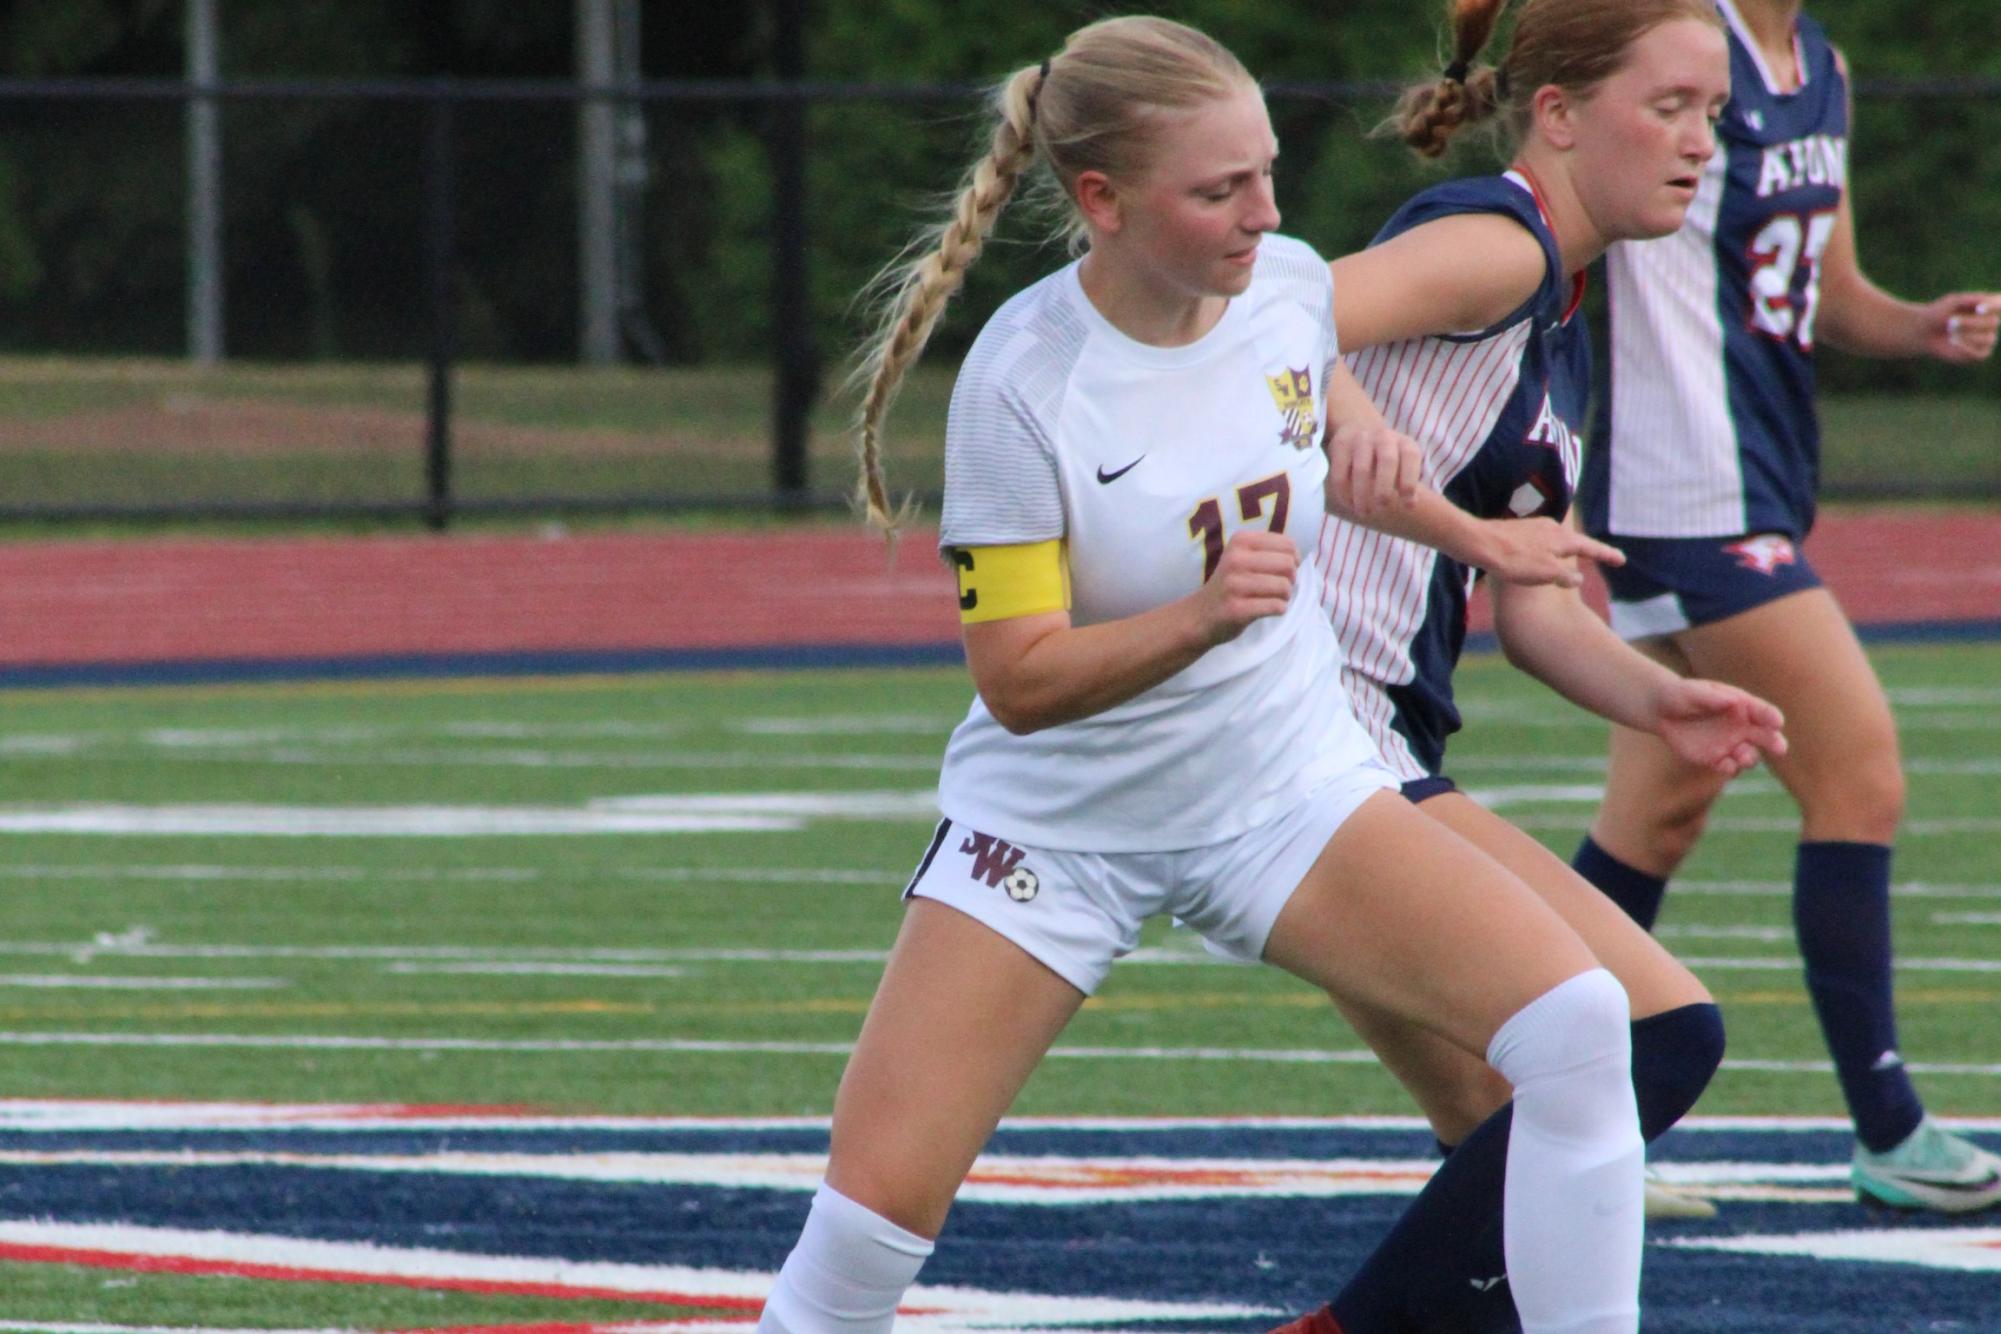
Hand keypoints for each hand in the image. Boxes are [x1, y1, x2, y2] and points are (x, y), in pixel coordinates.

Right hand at [1193, 529, 1296, 645]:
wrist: (1200, 615)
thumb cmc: (1232, 584)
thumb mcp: (1243, 556)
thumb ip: (1269, 551)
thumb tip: (1300, 557)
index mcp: (1240, 541)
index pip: (1288, 545)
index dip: (1294, 559)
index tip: (1282, 571)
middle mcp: (1235, 559)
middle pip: (1288, 565)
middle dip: (1291, 579)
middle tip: (1278, 587)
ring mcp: (1234, 585)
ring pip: (1284, 587)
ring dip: (1284, 597)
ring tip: (1270, 598)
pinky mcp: (1237, 609)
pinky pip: (1276, 607)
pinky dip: (1278, 610)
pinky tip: (1265, 609)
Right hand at [1325, 422, 1422, 518]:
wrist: (1358, 429)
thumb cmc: (1386, 458)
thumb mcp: (1402, 464)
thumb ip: (1408, 484)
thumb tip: (1410, 505)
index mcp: (1404, 444)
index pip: (1410, 457)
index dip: (1410, 481)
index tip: (1407, 506)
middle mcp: (1384, 438)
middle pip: (1387, 461)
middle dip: (1385, 487)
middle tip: (1382, 508)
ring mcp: (1361, 439)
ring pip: (1362, 469)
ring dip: (1362, 494)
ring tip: (1363, 513)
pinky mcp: (1341, 445)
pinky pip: (1341, 472)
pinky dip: (1344, 492)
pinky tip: (1349, 504)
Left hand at [1475, 517, 1624, 588]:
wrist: (1479, 543)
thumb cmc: (1513, 561)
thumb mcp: (1546, 573)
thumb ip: (1565, 576)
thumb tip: (1578, 578)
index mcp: (1561, 538)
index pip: (1590, 547)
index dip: (1606, 555)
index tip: (1621, 560)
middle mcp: (1550, 528)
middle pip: (1575, 541)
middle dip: (1589, 550)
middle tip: (1604, 556)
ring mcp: (1533, 527)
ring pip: (1557, 540)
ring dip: (1568, 549)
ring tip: (1576, 555)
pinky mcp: (1518, 531)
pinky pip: (1541, 541)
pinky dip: (1549, 549)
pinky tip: (1542, 554)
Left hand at [1654, 677, 1786, 776]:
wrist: (1661, 711)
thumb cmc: (1680, 695)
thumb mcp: (1692, 692)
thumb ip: (1712, 697)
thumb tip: (1733, 702)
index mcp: (1742, 705)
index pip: (1762, 711)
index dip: (1771, 717)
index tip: (1777, 722)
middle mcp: (1742, 726)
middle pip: (1765, 737)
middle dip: (1775, 742)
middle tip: (1780, 749)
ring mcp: (1731, 744)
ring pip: (1749, 755)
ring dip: (1749, 758)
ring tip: (1743, 757)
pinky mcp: (1716, 759)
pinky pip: (1728, 767)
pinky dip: (1729, 768)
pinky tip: (1726, 766)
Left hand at [1924, 292, 1997, 363]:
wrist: (1925, 331)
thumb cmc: (1940, 312)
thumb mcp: (1953, 301)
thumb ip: (1971, 299)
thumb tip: (1986, 302)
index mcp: (1989, 306)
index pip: (2000, 304)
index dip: (1994, 307)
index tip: (1979, 309)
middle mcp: (1992, 322)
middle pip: (1993, 323)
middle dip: (1970, 323)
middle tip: (1951, 322)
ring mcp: (1987, 339)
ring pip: (1988, 339)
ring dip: (1967, 336)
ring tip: (1950, 333)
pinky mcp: (1979, 354)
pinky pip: (1981, 354)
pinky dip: (1967, 349)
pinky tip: (1953, 343)